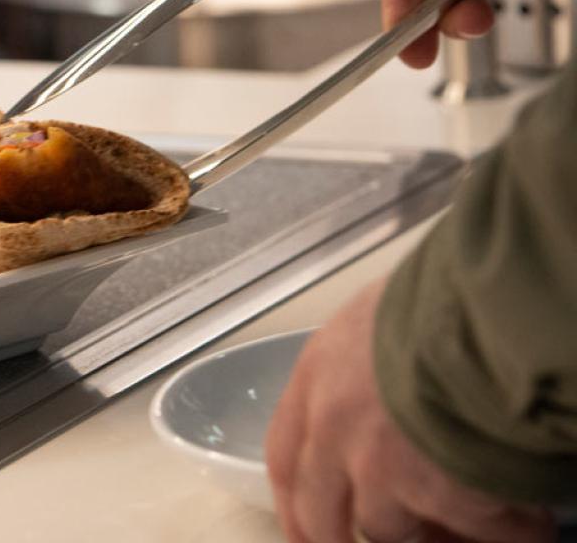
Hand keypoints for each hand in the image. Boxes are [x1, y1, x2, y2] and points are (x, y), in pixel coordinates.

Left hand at [265, 280, 555, 541]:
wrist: (488, 310)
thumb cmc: (444, 294)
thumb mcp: (382, 317)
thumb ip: (369, 365)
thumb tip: (391, 390)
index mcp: (317, 376)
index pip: (284, 455)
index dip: (292, 500)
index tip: (303, 527)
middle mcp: (333, 427)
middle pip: (320, 510)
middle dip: (340, 534)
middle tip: (386, 537)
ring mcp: (377, 467)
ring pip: (389, 527)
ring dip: (430, 528)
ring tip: (468, 516)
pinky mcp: (434, 494)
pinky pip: (472, 530)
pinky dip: (506, 530)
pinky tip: (528, 521)